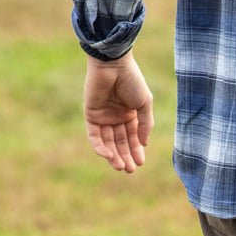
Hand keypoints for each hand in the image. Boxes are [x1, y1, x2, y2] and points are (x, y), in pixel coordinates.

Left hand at [84, 55, 153, 172]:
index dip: (137, 150)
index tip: (141, 162)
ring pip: (108, 142)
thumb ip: (145, 124)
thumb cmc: (132, 81)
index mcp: (130, 115)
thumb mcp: (145, 104)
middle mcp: (116, 118)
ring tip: (121, 166)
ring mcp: (103, 117)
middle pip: (120, 142)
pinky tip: (108, 155)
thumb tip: (144, 144)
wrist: (113, 65)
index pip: (133, 138)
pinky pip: (94, 135)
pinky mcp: (91, 115)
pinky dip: (100, 146)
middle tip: (130, 170)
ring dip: (114, 155)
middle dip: (125, 156)